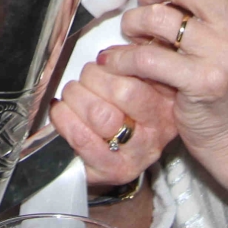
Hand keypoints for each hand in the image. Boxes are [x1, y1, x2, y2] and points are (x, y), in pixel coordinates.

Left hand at [49, 57, 176, 186]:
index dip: (115, 63)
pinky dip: (64, 119)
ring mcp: (134, 156)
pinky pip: (81, 139)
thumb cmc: (126, 114)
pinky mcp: (110, 171)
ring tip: (72, 94)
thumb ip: (128, 65)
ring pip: (99, 115)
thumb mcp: (139, 85)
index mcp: (166, 105)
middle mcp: (156, 133)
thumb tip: (107, 55)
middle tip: (86, 77)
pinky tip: (61, 111)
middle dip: (93, 78)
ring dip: (76, 96)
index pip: (143, 75)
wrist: (122, 159)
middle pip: (122, 92)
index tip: (103, 60)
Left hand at [99, 0, 227, 214]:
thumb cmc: (223, 75)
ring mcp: (226, 51)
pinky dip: (124, 58)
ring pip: (159, 16)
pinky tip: (119, 62)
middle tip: (144, 8)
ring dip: (133, 24)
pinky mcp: (205, 82)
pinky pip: (148, 57)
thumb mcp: (223, 26)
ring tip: (133, 36)